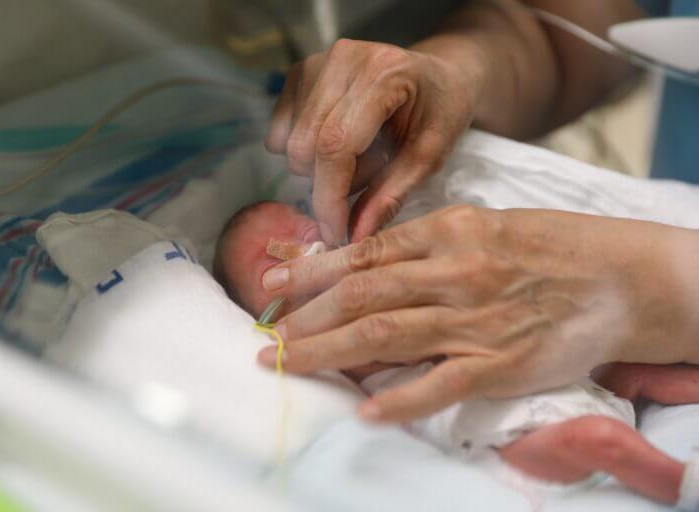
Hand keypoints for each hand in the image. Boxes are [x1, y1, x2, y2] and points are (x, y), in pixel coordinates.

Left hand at [258, 206, 698, 421]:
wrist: (618, 278)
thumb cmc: (548, 246)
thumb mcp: (482, 224)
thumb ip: (424, 243)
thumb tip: (363, 260)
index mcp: (447, 232)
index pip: (363, 253)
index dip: (310, 270)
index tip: (271, 281)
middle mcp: (452, 272)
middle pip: (361, 296)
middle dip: (305, 316)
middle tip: (267, 336)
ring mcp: (473, 320)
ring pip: (383, 336)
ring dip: (328, 351)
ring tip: (288, 363)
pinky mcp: (498, 362)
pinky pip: (438, 384)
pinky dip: (399, 398)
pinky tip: (365, 410)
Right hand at [265, 39, 485, 244]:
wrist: (440, 77)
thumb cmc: (441, 114)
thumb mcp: (429, 158)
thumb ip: (390, 195)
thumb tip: (354, 237)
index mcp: (384, 74)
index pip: (337, 144)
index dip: (330, 197)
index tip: (335, 233)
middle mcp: (344, 58)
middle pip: (306, 146)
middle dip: (327, 185)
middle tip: (365, 184)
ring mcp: (318, 61)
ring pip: (290, 142)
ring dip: (319, 167)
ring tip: (360, 157)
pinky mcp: (301, 70)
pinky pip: (281, 130)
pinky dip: (305, 151)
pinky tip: (338, 143)